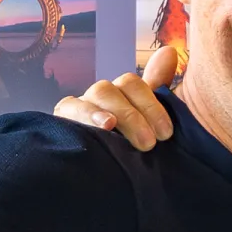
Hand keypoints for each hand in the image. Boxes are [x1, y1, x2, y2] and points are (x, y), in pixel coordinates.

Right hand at [53, 45, 178, 150]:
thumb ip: (159, 85)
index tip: (166, 133)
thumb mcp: (152, 118)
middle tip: (149, 143)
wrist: (110, 181)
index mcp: (124, 93)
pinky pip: (68, 107)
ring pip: (96, 95)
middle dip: (133, 116)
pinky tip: (101, 126)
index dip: (152, 106)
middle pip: (114, 89)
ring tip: (118, 129)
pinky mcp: (63, 120)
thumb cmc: (135, 145)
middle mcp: (103, 96)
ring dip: (111, 112)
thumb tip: (168, 50)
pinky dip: (85, 115)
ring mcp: (82, 105)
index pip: (134, 84)